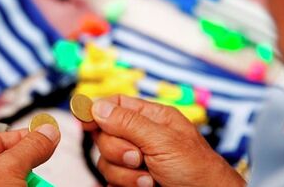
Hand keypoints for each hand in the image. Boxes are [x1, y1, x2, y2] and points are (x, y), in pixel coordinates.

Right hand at [84, 95, 244, 186]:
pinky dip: (123, 186)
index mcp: (151, 118)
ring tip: (150, 179)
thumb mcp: (162, 140)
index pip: (114, 105)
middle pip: (105, 134)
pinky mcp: (131, 182)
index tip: (84, 122)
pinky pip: (110, 180)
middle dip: (118, 150)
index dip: (97, 112)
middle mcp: (141, 137)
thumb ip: (128, 122)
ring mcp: (136, 161)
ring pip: (106, 161)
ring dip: (125, 174)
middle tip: (139, 158)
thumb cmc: (198, 170)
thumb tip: (97, 106)